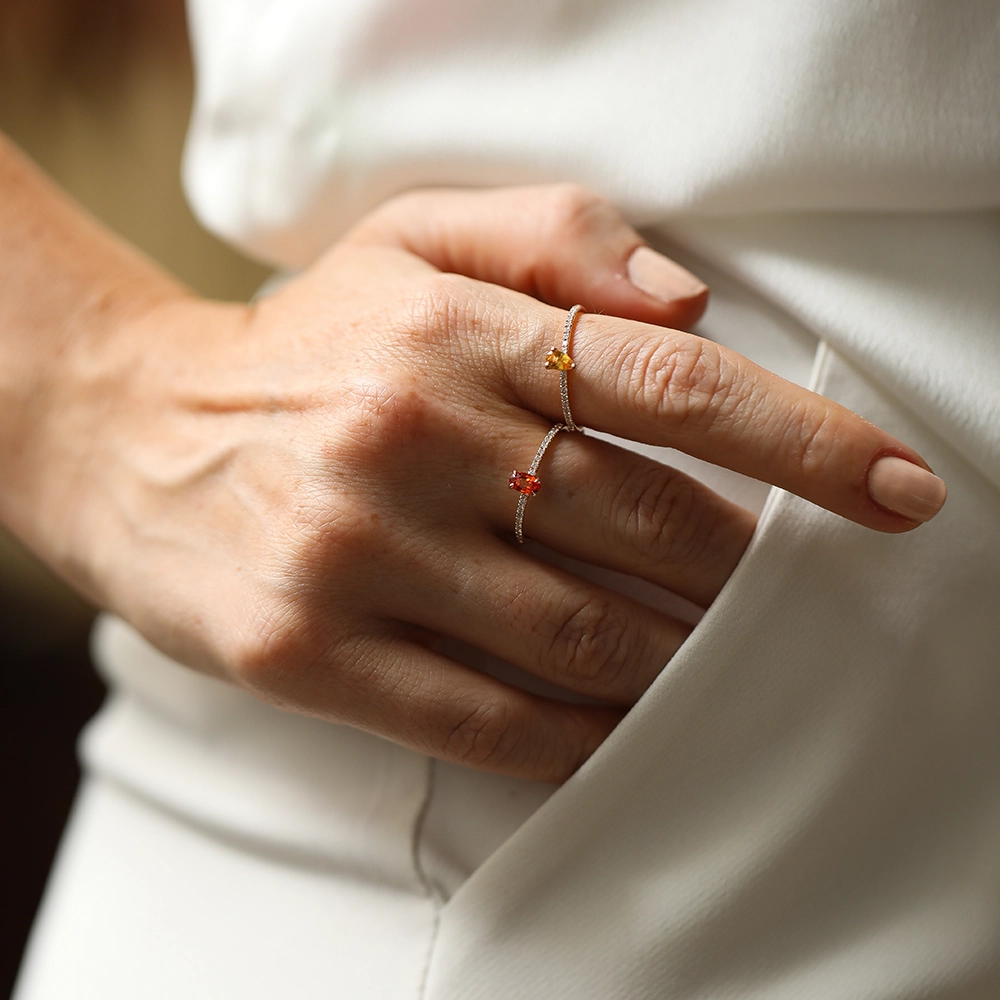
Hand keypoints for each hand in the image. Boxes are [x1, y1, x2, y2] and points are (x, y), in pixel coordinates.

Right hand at [35, 185, 945, 781]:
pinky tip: (621, 727)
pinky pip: (487, 716)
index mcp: (452, 332)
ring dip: (674, 653)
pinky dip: (579, 735)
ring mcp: (358, 553)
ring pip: (579, 631)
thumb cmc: (297, 345)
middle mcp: (410, 437)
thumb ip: (556, 236)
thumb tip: (692, 305)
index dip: (808, 444)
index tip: (900, 491)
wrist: (128, 434)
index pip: (674, 386)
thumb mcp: (407, 241)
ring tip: (710, 653)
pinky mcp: (308, 650)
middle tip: (783, 589)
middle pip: (647, 523)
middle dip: (743, 568)